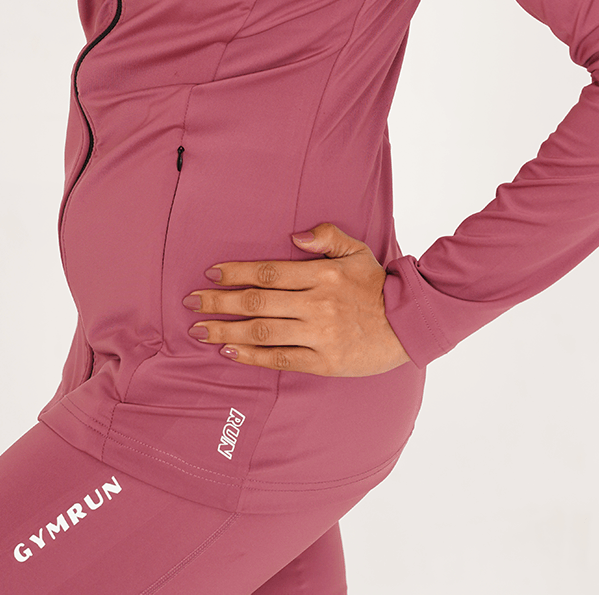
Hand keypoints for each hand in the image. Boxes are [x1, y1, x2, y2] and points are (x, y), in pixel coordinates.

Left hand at [181, 222, 411, 376]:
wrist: (407, 324)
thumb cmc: (376, 284)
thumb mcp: (356, 250)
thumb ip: (326, 237)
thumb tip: (295, 236)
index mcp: (322, 275)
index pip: (268, 272)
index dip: (236, 273)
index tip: (211, 274)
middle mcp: (316, 305)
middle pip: (257, 303)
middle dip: (219, 302)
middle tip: (191, 303)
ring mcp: (319, 335)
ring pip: (263, 333)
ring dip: (226, 331)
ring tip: (200, 330)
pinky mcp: (323, 362)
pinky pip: (280, 359)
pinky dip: (251, 356)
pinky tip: (230, 351)